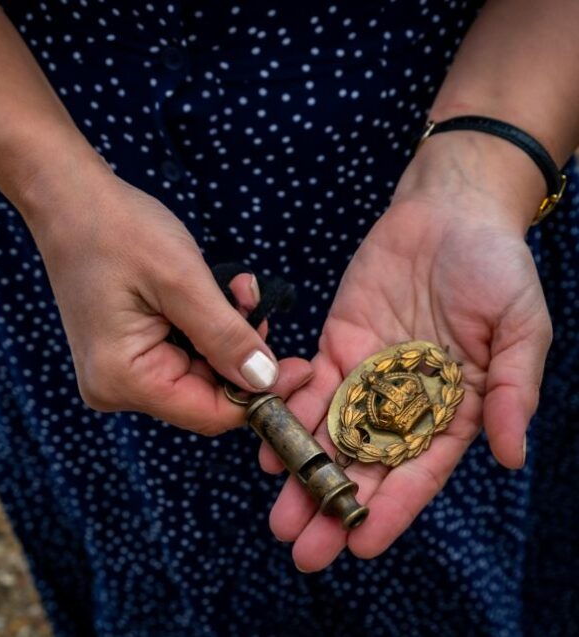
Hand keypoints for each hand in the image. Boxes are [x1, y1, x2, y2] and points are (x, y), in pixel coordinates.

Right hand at [25, 164, 312, 433]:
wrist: (69, 199)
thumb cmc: (118, 230)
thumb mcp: (182, 281)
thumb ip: (226, 336)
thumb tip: (266, 381)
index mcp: (123, 378)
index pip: (209, 413)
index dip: (259, 396)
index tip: (300, 369)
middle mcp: (117, 387)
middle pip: (205, 393)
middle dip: (242, 353)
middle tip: (261, 307)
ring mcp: (119, 371)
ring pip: (199, 371)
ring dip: (226, 333)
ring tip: (236, 289)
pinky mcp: (127, 352)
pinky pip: (181, 353)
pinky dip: (206, 327)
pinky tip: (214, 292)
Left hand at [261, 132, 552, 568]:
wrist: (448, 212)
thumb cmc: (496, 267)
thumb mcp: (521, 327)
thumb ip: (512, 389)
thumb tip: (509, 455)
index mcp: (453, 407)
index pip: (420, 471)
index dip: (393, 510)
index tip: (362, 545)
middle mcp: (405, 401)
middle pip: (367, 465)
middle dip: (335, 506)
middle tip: (303, 551)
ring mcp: (367, 375)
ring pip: (332, 435)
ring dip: (304, 474)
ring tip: (278, 516)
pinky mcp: (337, 345)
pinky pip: (311, 387)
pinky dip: (290, 416)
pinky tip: (267, 447)